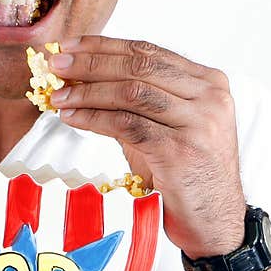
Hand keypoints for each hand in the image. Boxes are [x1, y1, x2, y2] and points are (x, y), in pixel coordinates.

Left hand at [48, 36, 246, 258]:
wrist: (214, 223)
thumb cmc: (184, 176)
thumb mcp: (161, 128)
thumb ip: (131, 102)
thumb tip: (79, 80)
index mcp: (208, 83)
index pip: (148, 51)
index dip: (105, 46)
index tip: (70, 46)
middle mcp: (209, 96)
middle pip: (138, 65)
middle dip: (91, 63)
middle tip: (56, 64)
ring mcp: (198, 122)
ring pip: (131, 91)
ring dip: (87, 91)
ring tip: (59, 96)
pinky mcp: (181, 150)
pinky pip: (127, 124)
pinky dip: (94, 118)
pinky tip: (73, 118)